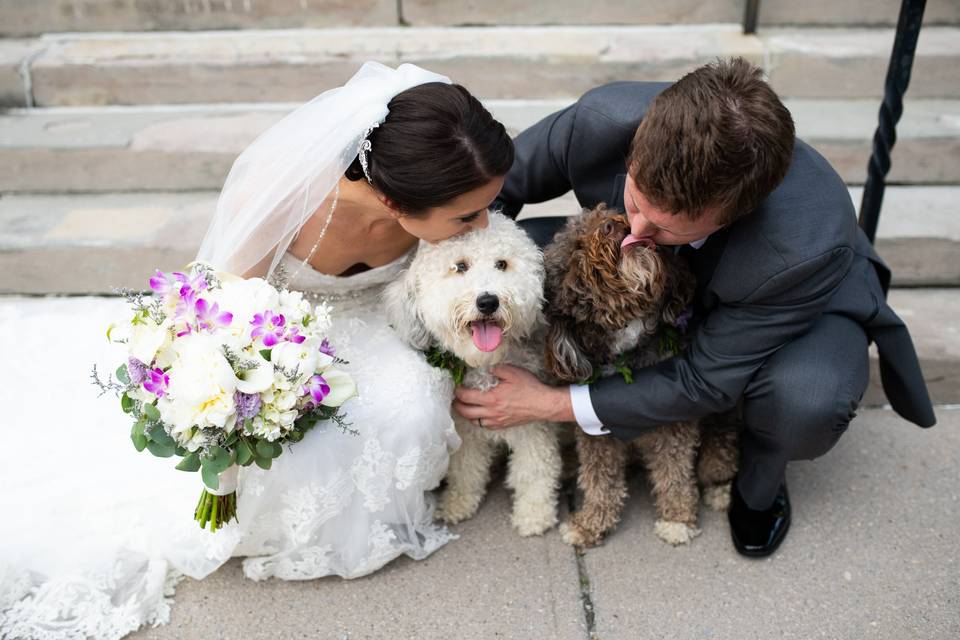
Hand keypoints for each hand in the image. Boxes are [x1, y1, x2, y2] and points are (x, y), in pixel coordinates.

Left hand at [452, 364, 574, 428]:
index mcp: (491, 398)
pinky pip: (484, 425)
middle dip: (456, 404)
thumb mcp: (512, 372)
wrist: (543, 404)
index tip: (455, 387)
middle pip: (465, 412)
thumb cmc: (529, 388)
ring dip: (465, 413)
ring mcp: (496, 421)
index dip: (457, 392)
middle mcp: (491, 412)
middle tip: (454, 398)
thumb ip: (495, 369)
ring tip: (463, 406)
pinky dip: (477, 420)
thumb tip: (485, 368)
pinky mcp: (502, 425)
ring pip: (473, 420)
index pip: (466, 397)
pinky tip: (478, 414)